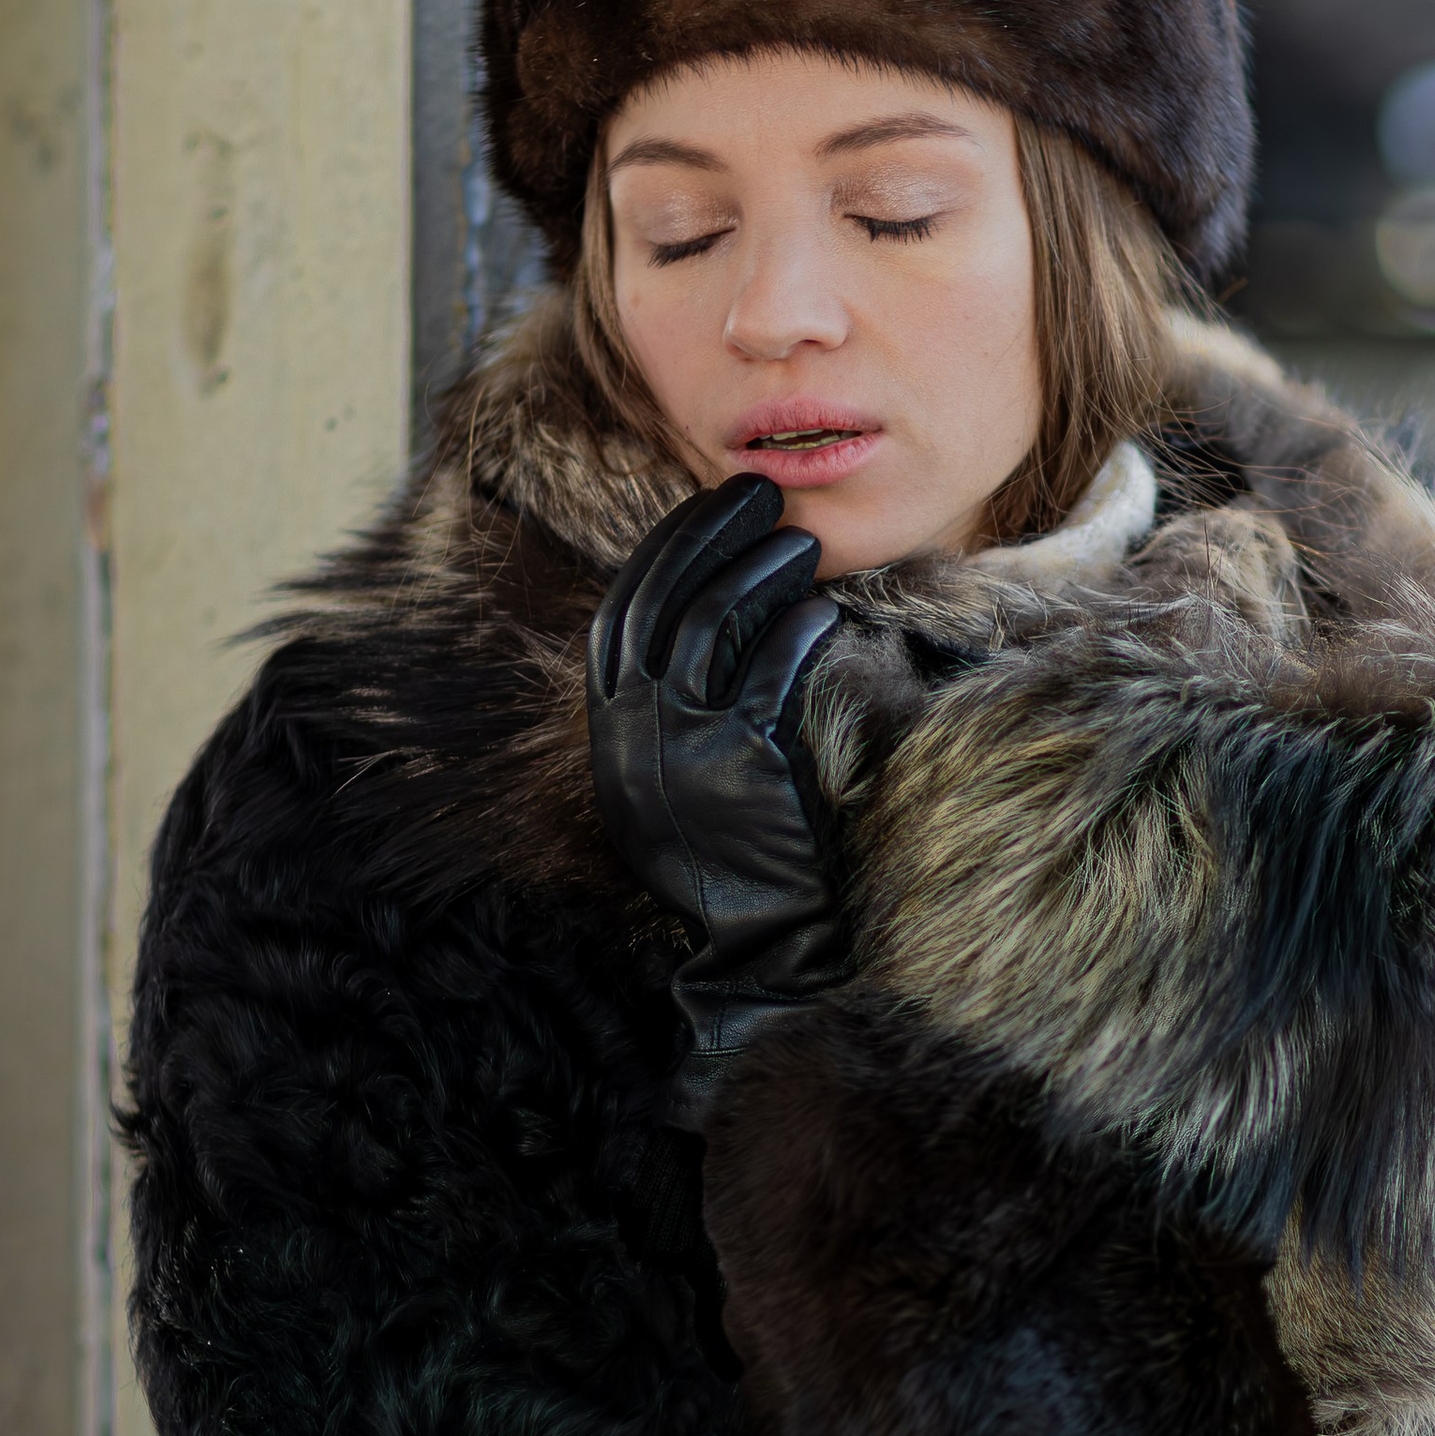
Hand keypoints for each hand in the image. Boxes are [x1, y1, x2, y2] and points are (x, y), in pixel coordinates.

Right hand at [588, 476, 845, 1123]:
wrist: (757, 940)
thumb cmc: (733, 853)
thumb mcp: (676, 773)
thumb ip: (676, 702)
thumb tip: (715, 610)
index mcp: (611, 725)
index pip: (625, 608)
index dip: (666, 549)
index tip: (710, 508)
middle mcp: (632, 729)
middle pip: (662, 598)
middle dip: (710, 533)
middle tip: (761, 495)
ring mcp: (679, 745)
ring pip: (710, 623)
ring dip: (758, 571)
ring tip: (803, 544)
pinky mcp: (736, 764)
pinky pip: (765, 674)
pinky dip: (794, 633)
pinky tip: (823, 615)